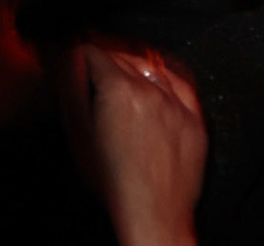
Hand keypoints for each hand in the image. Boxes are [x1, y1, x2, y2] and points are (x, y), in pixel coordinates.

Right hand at [69, 44, 205, 245]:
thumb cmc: (115, 183)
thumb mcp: (79, 135)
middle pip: (121, 54)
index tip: (74, 50)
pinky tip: (156, 74)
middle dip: (102, 52)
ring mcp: (175, 103)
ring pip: (150, 64)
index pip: (94, 51)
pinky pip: (180, 82)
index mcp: (118, 90)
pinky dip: (164, 73)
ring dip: (131, 60)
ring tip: (119, 65)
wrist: (154, 214)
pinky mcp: (194, 119)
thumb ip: (72, 93)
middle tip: (90, 56)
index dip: (78, 49)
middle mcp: (150, 90)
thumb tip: (68, 66)